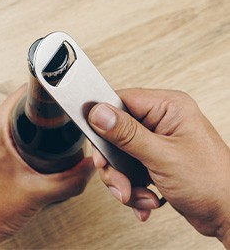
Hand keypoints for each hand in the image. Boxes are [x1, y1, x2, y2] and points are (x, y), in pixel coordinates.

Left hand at [0, 84, 93, 248]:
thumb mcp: (38, 194)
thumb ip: (71, 180)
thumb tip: (89, 168)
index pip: (23, 93)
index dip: (45, 90)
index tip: (60, 92)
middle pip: (20, 104)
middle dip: (43, 107)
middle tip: (60, 113)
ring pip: (13, 118)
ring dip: (32, 119)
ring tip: (50, 127)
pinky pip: (7, 132)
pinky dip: (23, 133)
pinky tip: (34, 146)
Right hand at [88, 88, 229, 247]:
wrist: (227, 213)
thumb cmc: (211, 182)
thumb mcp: (163, 156)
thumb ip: (127, 134)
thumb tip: (99, 113)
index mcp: (168, 107)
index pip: (122, 101)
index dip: (103, 120)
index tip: (98, 143)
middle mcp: (161, 120)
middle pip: (116, 131)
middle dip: (114, 163)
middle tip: (118, 182)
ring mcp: (156, 140)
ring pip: (120, 153)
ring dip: (123, 180)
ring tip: (137, 195)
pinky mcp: (153, 157)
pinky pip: (129, 167)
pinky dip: (132, 187)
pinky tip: (145, 199)